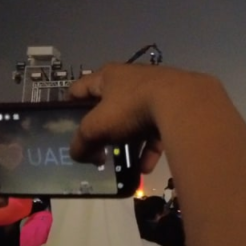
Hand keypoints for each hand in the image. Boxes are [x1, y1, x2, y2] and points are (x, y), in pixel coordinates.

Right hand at [68, 63, 215, 171]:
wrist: (181, 103)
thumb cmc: (131, 107)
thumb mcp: (98, 126)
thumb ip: (82, 141)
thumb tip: (76, 155)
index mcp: (108, 76)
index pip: (79, 88)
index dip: (69, 105)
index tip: (64, 125)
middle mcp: (130, 80)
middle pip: (109, 106)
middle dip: (102, 129)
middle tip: (95, 148)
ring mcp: (154, 93)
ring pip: (134, 121)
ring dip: (127, 143)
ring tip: (121, 164)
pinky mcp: (173, 108)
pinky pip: (155, 131)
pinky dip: (149, 149)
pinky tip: (145, 168)